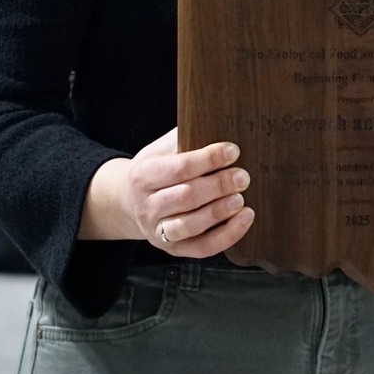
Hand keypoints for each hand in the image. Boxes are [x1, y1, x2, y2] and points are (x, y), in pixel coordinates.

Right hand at [80, 127, 254, 256]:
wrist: (128, 202)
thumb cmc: (155, 170)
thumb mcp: (159, 149)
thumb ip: (182, 139)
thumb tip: (216, 124)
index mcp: (143, 176)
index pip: (179, 168)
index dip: (208, 159)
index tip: (233, 151)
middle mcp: (147, 206)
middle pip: (186, 197)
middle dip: (218, 185)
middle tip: (242, 176)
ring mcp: (158, 231)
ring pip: (190, 225)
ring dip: (219, 212)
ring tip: (240, 199)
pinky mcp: (173, 249)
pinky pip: (202, 248)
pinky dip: (227, 236)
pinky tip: (244, 219)